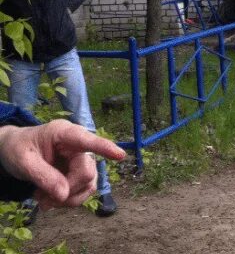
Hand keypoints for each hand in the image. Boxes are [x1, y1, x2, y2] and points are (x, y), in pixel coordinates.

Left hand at [0, 120, 125, 209]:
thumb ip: (43, 176)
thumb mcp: (23, 161)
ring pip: (88, 184)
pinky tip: (50, 199)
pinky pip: (84, 191)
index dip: (104, 148)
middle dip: (67, 190)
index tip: (120, 155)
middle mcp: (78, 145)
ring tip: (43, 200)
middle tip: (42, 200)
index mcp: (64, 133)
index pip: (87, 140)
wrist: (14, 150)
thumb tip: (64, 194)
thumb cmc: (17, 148)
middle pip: (86, 171)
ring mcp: (81, 159)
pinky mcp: (79, 172)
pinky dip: (68, 200)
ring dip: (67, 198)